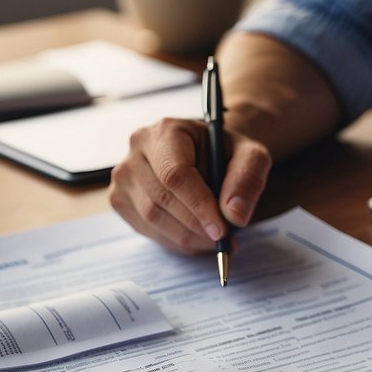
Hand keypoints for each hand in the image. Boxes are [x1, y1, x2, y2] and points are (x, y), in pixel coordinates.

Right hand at [108, 117, 271, 253]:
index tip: (221, 230)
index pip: (175, 174)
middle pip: (161, 199)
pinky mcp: (120, 199)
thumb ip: (248, 179)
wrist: (205, 152)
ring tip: (215, 241)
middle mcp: (137, 149)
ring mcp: (123, 176)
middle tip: (223, 240)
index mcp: (166, 131)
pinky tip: (195, 238)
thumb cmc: (226, 152)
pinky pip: (146, 229)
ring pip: (151, 218)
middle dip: (195, 227)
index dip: (198, 206)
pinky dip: (174, 241)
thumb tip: (233, 215)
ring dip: (187, 238)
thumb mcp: (251, 156)